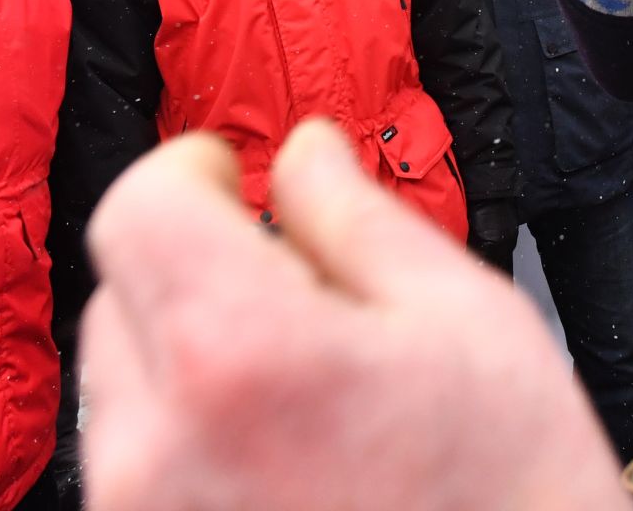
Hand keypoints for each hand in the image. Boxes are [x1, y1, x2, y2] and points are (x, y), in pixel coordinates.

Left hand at [80, 122, 629, 510]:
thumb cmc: (508, 486)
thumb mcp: (462, 311)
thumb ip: (355, 215)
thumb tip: (303, 155)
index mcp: (240, 354)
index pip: (141, 210)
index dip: (190, 168)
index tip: (233, 173)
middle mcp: (159, 446)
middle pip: (125, 288)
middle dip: (202, 260)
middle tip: (307, 286)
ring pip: (124, 376)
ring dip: (192, 347)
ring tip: (309, 384)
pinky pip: (135, 457)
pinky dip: (191, 424)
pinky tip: (289, 442)